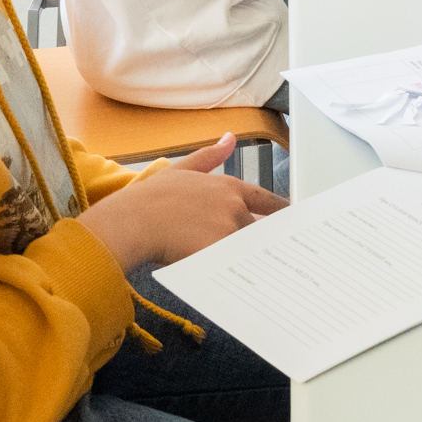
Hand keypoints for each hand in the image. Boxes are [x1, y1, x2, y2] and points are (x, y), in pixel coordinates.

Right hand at [75, 133, 286, 270]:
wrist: (131, 222)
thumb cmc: (149, 199)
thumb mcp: (181, 169)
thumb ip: (210, 156)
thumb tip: (229, 139)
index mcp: (228, 187)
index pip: (266, 200)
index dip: (279, 211)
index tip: (289, 219)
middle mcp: (234, 207)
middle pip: (258, 229)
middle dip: (257, 239)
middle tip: (265, 252)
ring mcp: (228, 231)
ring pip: (248, 249)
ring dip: (248, 257)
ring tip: (251, 271)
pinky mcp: (220, 254)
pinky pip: (237, 267)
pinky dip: (239, 273)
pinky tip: (239, 282)